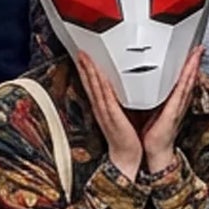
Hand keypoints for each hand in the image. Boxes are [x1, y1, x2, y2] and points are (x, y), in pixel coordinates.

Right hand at [75, 51, 143, 177]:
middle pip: (90, 84)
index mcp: (103, 107)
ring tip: (86, 59)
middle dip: (85, 67)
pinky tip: (100, 76)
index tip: (84, 57)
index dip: (87, 71)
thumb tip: (125, 87)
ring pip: (95, 88)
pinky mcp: (112, 116)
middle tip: (81, 52)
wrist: (127, 156)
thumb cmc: (127, 137)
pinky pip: (106, 98)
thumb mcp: (122, 114)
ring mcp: (105, 112)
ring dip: (90, 73)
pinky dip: (101, 86)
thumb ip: (122, 100)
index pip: (92, 85)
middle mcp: (101, 108)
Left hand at [141, 46, 201, 174]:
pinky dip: (186, 81)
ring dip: (193, 68)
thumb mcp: (150, 110)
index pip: (180, 81)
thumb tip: (141, 85)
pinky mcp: (173, 112)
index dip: (186, 66)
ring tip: (196, 54)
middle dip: (193, 63)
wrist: (154, 152)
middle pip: (188, 79)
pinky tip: (189, 72)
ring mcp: (177, 107)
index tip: (190, 52)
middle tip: (198, 47)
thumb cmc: (151, 134)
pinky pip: (181, 93)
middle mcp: (177, 103)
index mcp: (171, 102)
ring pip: (187, 83)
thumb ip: (150, 98)